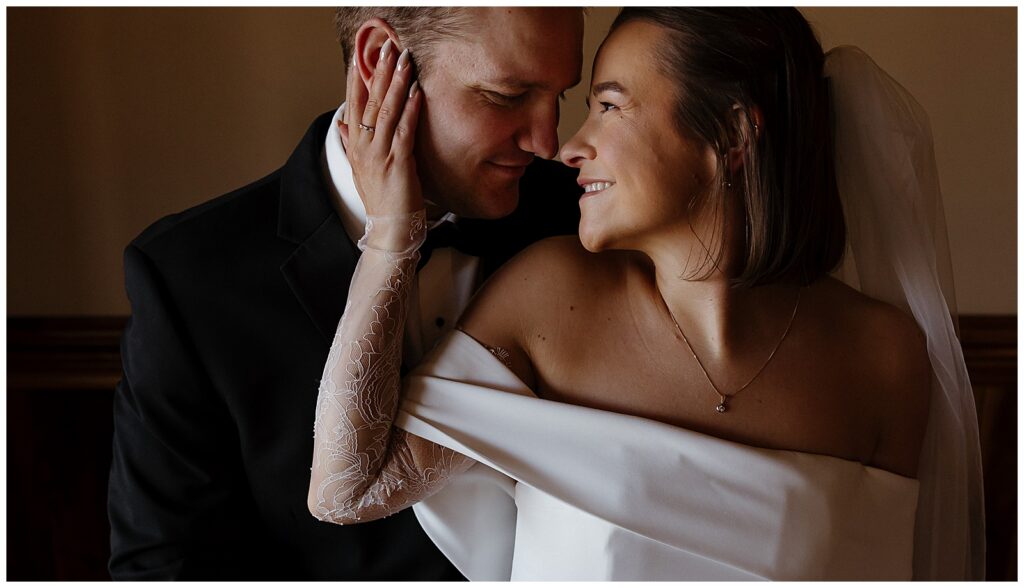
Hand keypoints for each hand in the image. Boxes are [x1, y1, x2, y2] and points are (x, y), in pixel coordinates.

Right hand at [341, 38, 423, 217]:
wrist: (390, 229)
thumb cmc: (381, 199)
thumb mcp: (362, 170)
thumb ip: (352, 144)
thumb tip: (343, 124)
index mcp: (355, 146)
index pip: (353, 105)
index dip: (357, 79)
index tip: (362, 56)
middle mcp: (363, 147)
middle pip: (370, 101)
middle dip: (379, 72)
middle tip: (388, 47)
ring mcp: (379, 154)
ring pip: (386, 111)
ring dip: (396, 83)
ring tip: (404, 61)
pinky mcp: (398, 163)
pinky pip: (403, 130)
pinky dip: (410, 109)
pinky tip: (416, 92)